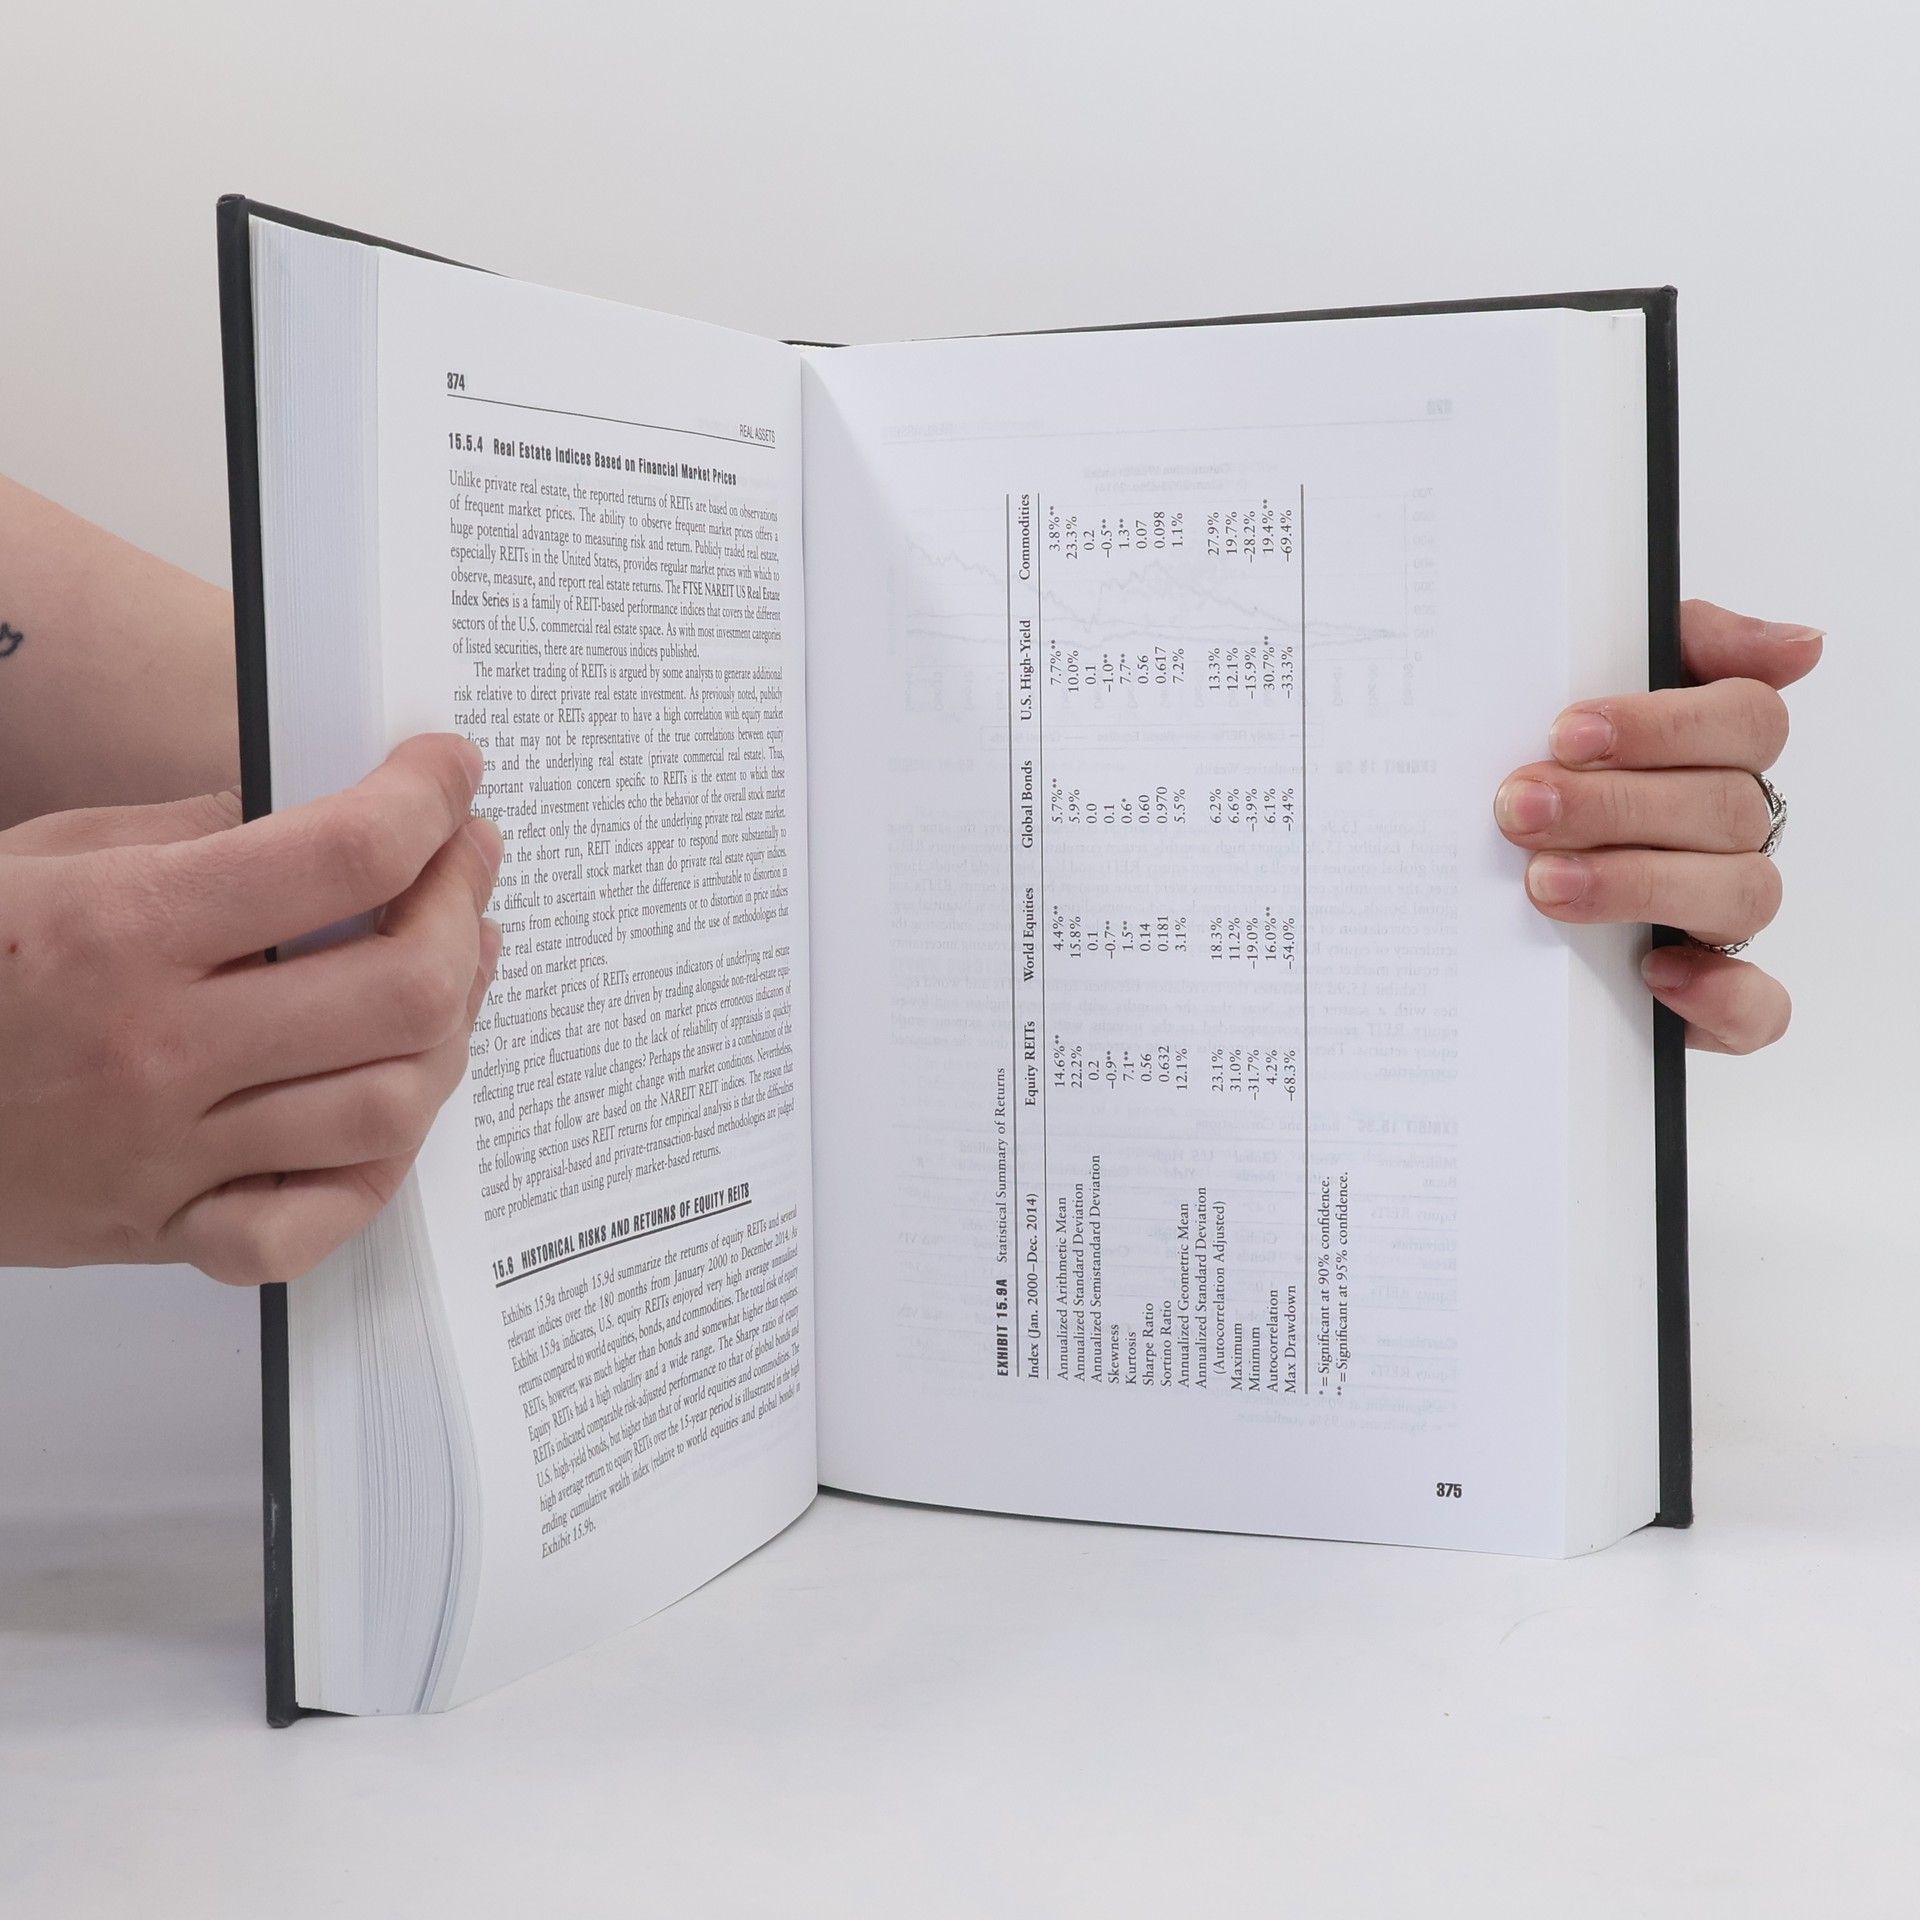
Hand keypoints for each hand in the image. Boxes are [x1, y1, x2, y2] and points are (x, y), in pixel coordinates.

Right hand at [0, 735, 501, 1282]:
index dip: (426, 800)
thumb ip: (193, 833)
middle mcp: (158, 1048)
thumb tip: (328, 820)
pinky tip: (384, 1108)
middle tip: (469, 865)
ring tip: (452, 968)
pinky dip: (372, 1172)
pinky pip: (309, 1224)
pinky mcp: (160, 1227)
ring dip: (450, 1030)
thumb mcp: (44, 857)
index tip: (451, 772)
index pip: (342, 854)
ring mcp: (165, 1152)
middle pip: (402, 989)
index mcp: (122, 928)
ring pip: (386, 1106)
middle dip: (464, 910)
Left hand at [1494, 599, 1820, 1053]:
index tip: (1566, 732)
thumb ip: (1676, 640)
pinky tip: (1655, 974)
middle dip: (1613, 807)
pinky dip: (1721, 996)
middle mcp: (1731, 828)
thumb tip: (1799, 645)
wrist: (1482, 841)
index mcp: (1714, 751)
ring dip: (1641, 885)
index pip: (1745, 720)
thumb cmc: (1547, 762)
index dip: (1662, 726)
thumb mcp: (1585, 676)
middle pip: (1724, 808)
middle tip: (1519, 808)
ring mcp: (1721, 910)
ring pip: (1739, 894)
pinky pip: (1756, 1008)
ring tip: (1544, 883)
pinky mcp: (1710, 992)